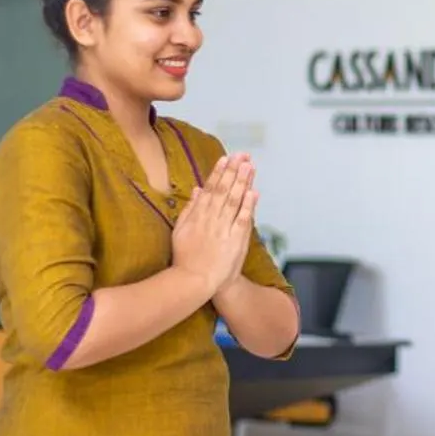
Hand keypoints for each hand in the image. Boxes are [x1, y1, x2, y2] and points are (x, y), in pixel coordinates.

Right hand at [171, 153, 259, 298]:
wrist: (194, 280)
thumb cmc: (186, 256)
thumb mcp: (180, 230)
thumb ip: (190, 208)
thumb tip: (198, 189)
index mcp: (198, 215)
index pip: (211, 189)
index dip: (219, 172)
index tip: (225, 158)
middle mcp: (211, 219)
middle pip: (224, 190)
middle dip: (234, 171)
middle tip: (243, 155)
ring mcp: (223, 229)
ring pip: (234, 201)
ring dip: (242, 182)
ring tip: (249, 166)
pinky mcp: (235, 241)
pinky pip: (243, 220)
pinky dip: (248, 206)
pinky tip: (254, 192)